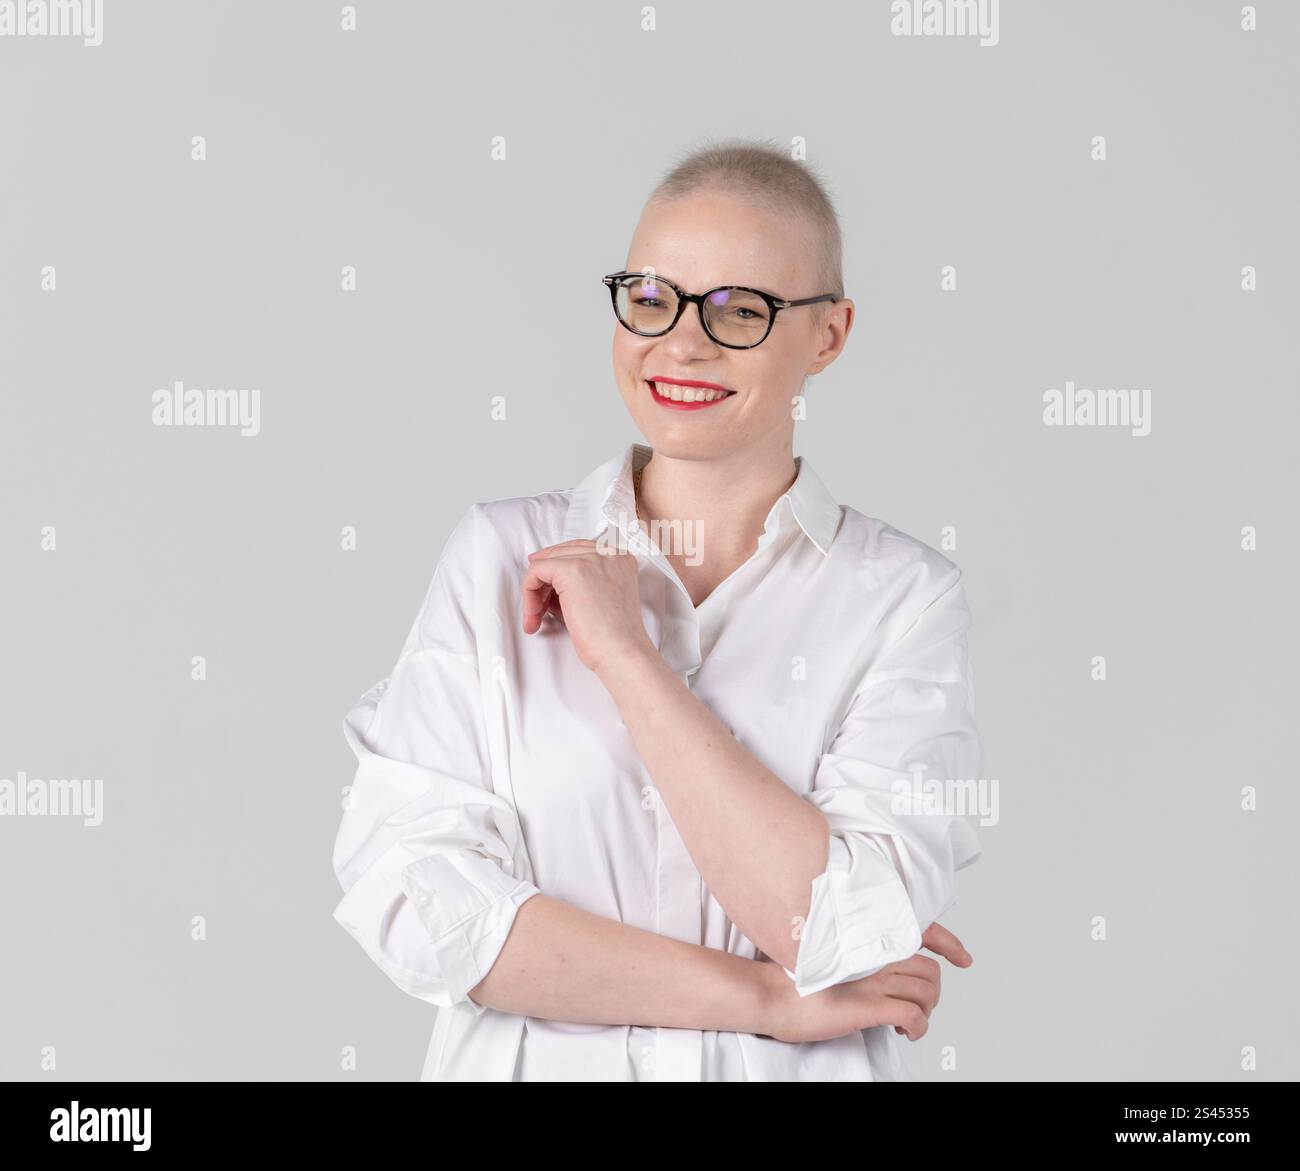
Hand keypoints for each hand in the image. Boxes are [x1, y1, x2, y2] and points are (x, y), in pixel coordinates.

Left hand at [521, 539, 656, 675]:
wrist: (621, 653)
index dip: (555, 568)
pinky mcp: (572, 570)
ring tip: (535, 618)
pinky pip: (537, 571)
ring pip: (546, 562)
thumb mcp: (599, 600)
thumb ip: (579, 585)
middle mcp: (609, 553)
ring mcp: (592, 559)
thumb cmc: (613, 637)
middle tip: (535, 608)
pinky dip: (529, 592)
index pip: (578, 551)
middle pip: (561, 554)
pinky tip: (534, 614)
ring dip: (534, 591)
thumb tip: (548, 584)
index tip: (541, 584)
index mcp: (621, 558)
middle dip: (543, 582)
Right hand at [757, 921, 972, 1043]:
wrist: (769, 994)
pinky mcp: (869, 1006)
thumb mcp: (826, 950)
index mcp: (864, 938)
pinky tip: (905, 1032)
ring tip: (909, 1022)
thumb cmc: (790, 978)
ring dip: (926, 1011)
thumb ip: (854, 949)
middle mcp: (873, 953)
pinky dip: (918, 1027)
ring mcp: (872, 979)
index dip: (949, 944)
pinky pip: (913, 1015)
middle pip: (929, 969)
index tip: (963, 958)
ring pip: (927, 992)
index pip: (921, 931)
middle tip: (918, 1006)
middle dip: (932, 992)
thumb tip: (872, 962)